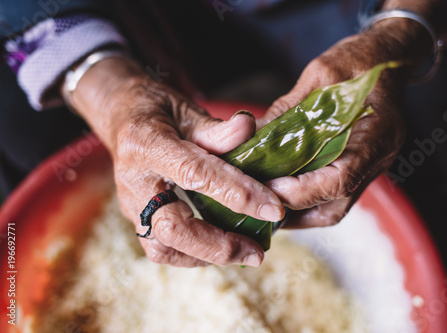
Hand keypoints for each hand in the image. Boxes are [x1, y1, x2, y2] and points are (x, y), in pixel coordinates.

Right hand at [68, 57, 284, 266]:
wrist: (123, 116)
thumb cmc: (159, 110)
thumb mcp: (186, 109)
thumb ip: (216, 127)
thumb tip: (249, 128)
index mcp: (146, 144)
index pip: (195, 174)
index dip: (237, 193)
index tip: (272, 209)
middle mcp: (134, 179)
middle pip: (173, 227)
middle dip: (219, 245)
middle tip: (257, 252)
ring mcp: (131, 202)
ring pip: (163, 247)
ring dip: (207, 256)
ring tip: (244, 253)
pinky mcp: (135, 217)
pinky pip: (160, 249)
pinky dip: (193, 255)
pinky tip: (220, 248)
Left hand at [259, 20, 431, 227]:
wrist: (388, 57)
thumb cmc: (358, 60)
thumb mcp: (320, 74)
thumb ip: (289, 108)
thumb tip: (253, 136)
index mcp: (377, 134)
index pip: (342, 179)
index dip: (304, 189)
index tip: (270, 185)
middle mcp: (378, 159)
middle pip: (336, 206)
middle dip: (294, 211)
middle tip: (258, 202)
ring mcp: (371, 167)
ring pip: (334, 208)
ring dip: (298, 213)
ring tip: (264, 203)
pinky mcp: (360, 168)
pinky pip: (334, 197)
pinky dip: (306, 201)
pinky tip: (280, 192)